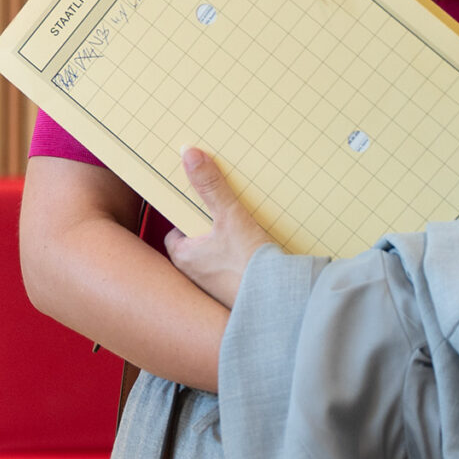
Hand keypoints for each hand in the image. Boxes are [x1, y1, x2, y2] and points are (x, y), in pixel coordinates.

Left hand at [163, 147, 280, 308]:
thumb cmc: (249, 265)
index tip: (203, 203)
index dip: (189, 213)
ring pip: (215, 257)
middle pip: (197, 241)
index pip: (177, 228)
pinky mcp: (233, 295)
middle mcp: (193, 275)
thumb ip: (210, 186)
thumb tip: (190, 155)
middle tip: (227, 216)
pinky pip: (231, 271)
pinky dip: (241, 262)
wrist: (280, 304)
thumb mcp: (229, 217)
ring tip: (245, 235)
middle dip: (211, 230)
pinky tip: (256, 254)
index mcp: (183, 257)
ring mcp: (213, 287)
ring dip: (227, 246)